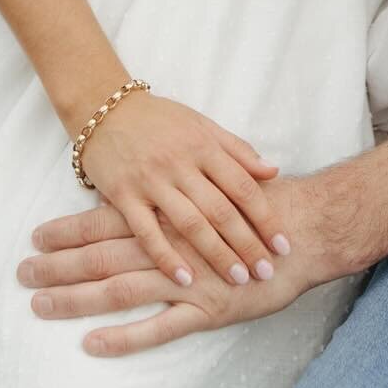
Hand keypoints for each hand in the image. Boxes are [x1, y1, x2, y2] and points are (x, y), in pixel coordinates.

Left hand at [18, 181, 320, 356]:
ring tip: (40, 306)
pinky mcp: (206, 310)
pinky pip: (158, 326)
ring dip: (78, 298)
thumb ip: (178, 188)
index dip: (69, 230)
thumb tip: (141, 187)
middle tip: (22, 275)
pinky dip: (124, 336)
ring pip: (120, 289)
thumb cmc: (258, 204)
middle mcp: (169, 244)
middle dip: (59, 265)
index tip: (35, 238)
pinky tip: (93, 344)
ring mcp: (186, 279)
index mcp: (168, 212)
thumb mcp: (214, 182)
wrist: (303, 230)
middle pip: (102, 255)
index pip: (106, 221)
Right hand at [74, 91, 287, 289]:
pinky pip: (147, 232)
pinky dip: (166, 257)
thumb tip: (273, 171)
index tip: (283, 245)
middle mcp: (180, 164)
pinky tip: (186, 278)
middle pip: (221, 210)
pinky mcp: (123, 195)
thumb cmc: (159, 119)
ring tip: (238, 279)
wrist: (104, 107)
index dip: (266, 218)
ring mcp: (151, 181)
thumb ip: (237, 149)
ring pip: (189, 224)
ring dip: (216, 254)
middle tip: (267, 272)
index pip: (243, 186)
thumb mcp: (201, 124)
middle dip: (247, 244)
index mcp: (204, 145)